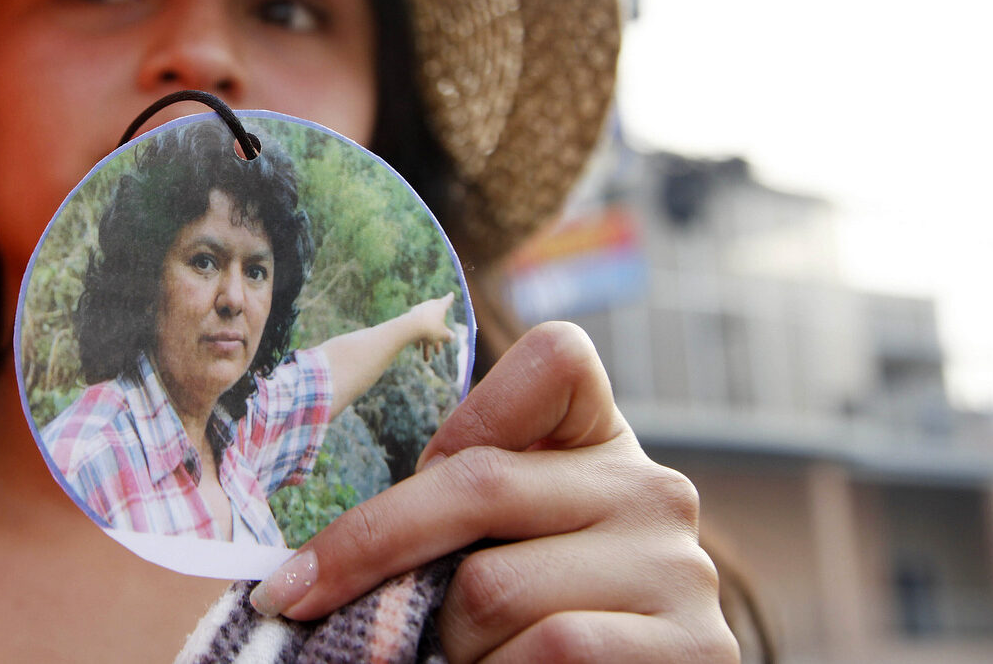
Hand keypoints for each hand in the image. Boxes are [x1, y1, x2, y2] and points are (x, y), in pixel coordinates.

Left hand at [251, 321, 737, 661]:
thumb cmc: (523, 628)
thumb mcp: (493, 547)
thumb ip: (454, 511)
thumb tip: (316, 547)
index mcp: (604, 447)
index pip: (556, 358)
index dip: (471, 412)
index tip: (417, 472)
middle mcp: (655, 493)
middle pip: (480, 481)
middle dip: (371, 548)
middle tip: (297, 594)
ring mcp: (679, 571)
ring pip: (494, 587)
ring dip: (447, 643)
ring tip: (463, 660)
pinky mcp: (695, 650)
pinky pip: (550, 648)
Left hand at [407, 291, 455, 361]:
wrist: (410, 328)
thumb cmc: (430, 329)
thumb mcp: (442, 335)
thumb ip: (448, 336)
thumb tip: (452, 337)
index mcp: (439, 307)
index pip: (447, 301)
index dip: (450, 298)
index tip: (451, 294)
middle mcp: (428, 306)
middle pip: (436, 319)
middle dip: (438, 335)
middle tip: (439, 336)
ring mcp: (418, 312)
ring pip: (425, 328)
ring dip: (427, 344)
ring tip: (426, 359)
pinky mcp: (409, 318)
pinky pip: (416, 329)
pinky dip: (418, 338)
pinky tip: (417, 348)